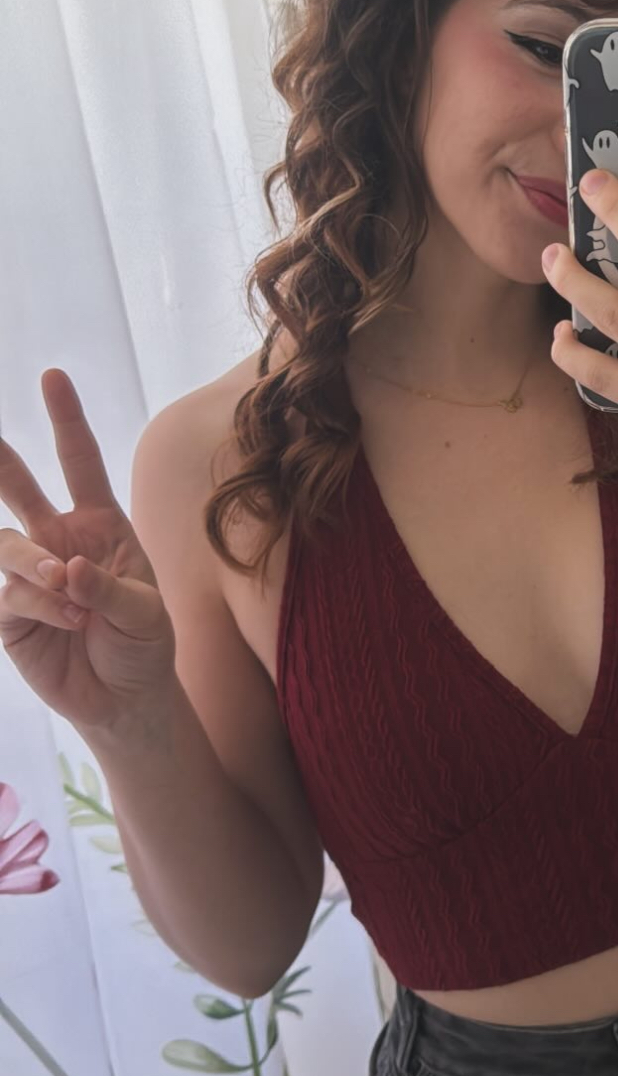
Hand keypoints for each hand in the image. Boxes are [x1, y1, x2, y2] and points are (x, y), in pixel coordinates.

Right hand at [0, 369, 176, 735]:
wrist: (126, 698)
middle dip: (0, 461)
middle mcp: (58, 540)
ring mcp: (29, 573)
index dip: (66, 421)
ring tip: (68, 591)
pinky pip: (10, 594)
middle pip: (19, 488)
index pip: (79, 463)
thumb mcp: (145, 613)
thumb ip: (108, 588)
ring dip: (34, 566)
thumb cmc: (143, 644)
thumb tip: (65, 568)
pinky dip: (39, 605)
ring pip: (7, 544)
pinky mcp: (9, 612)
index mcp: (100, 525)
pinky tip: (67, 621)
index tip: (52, 377)